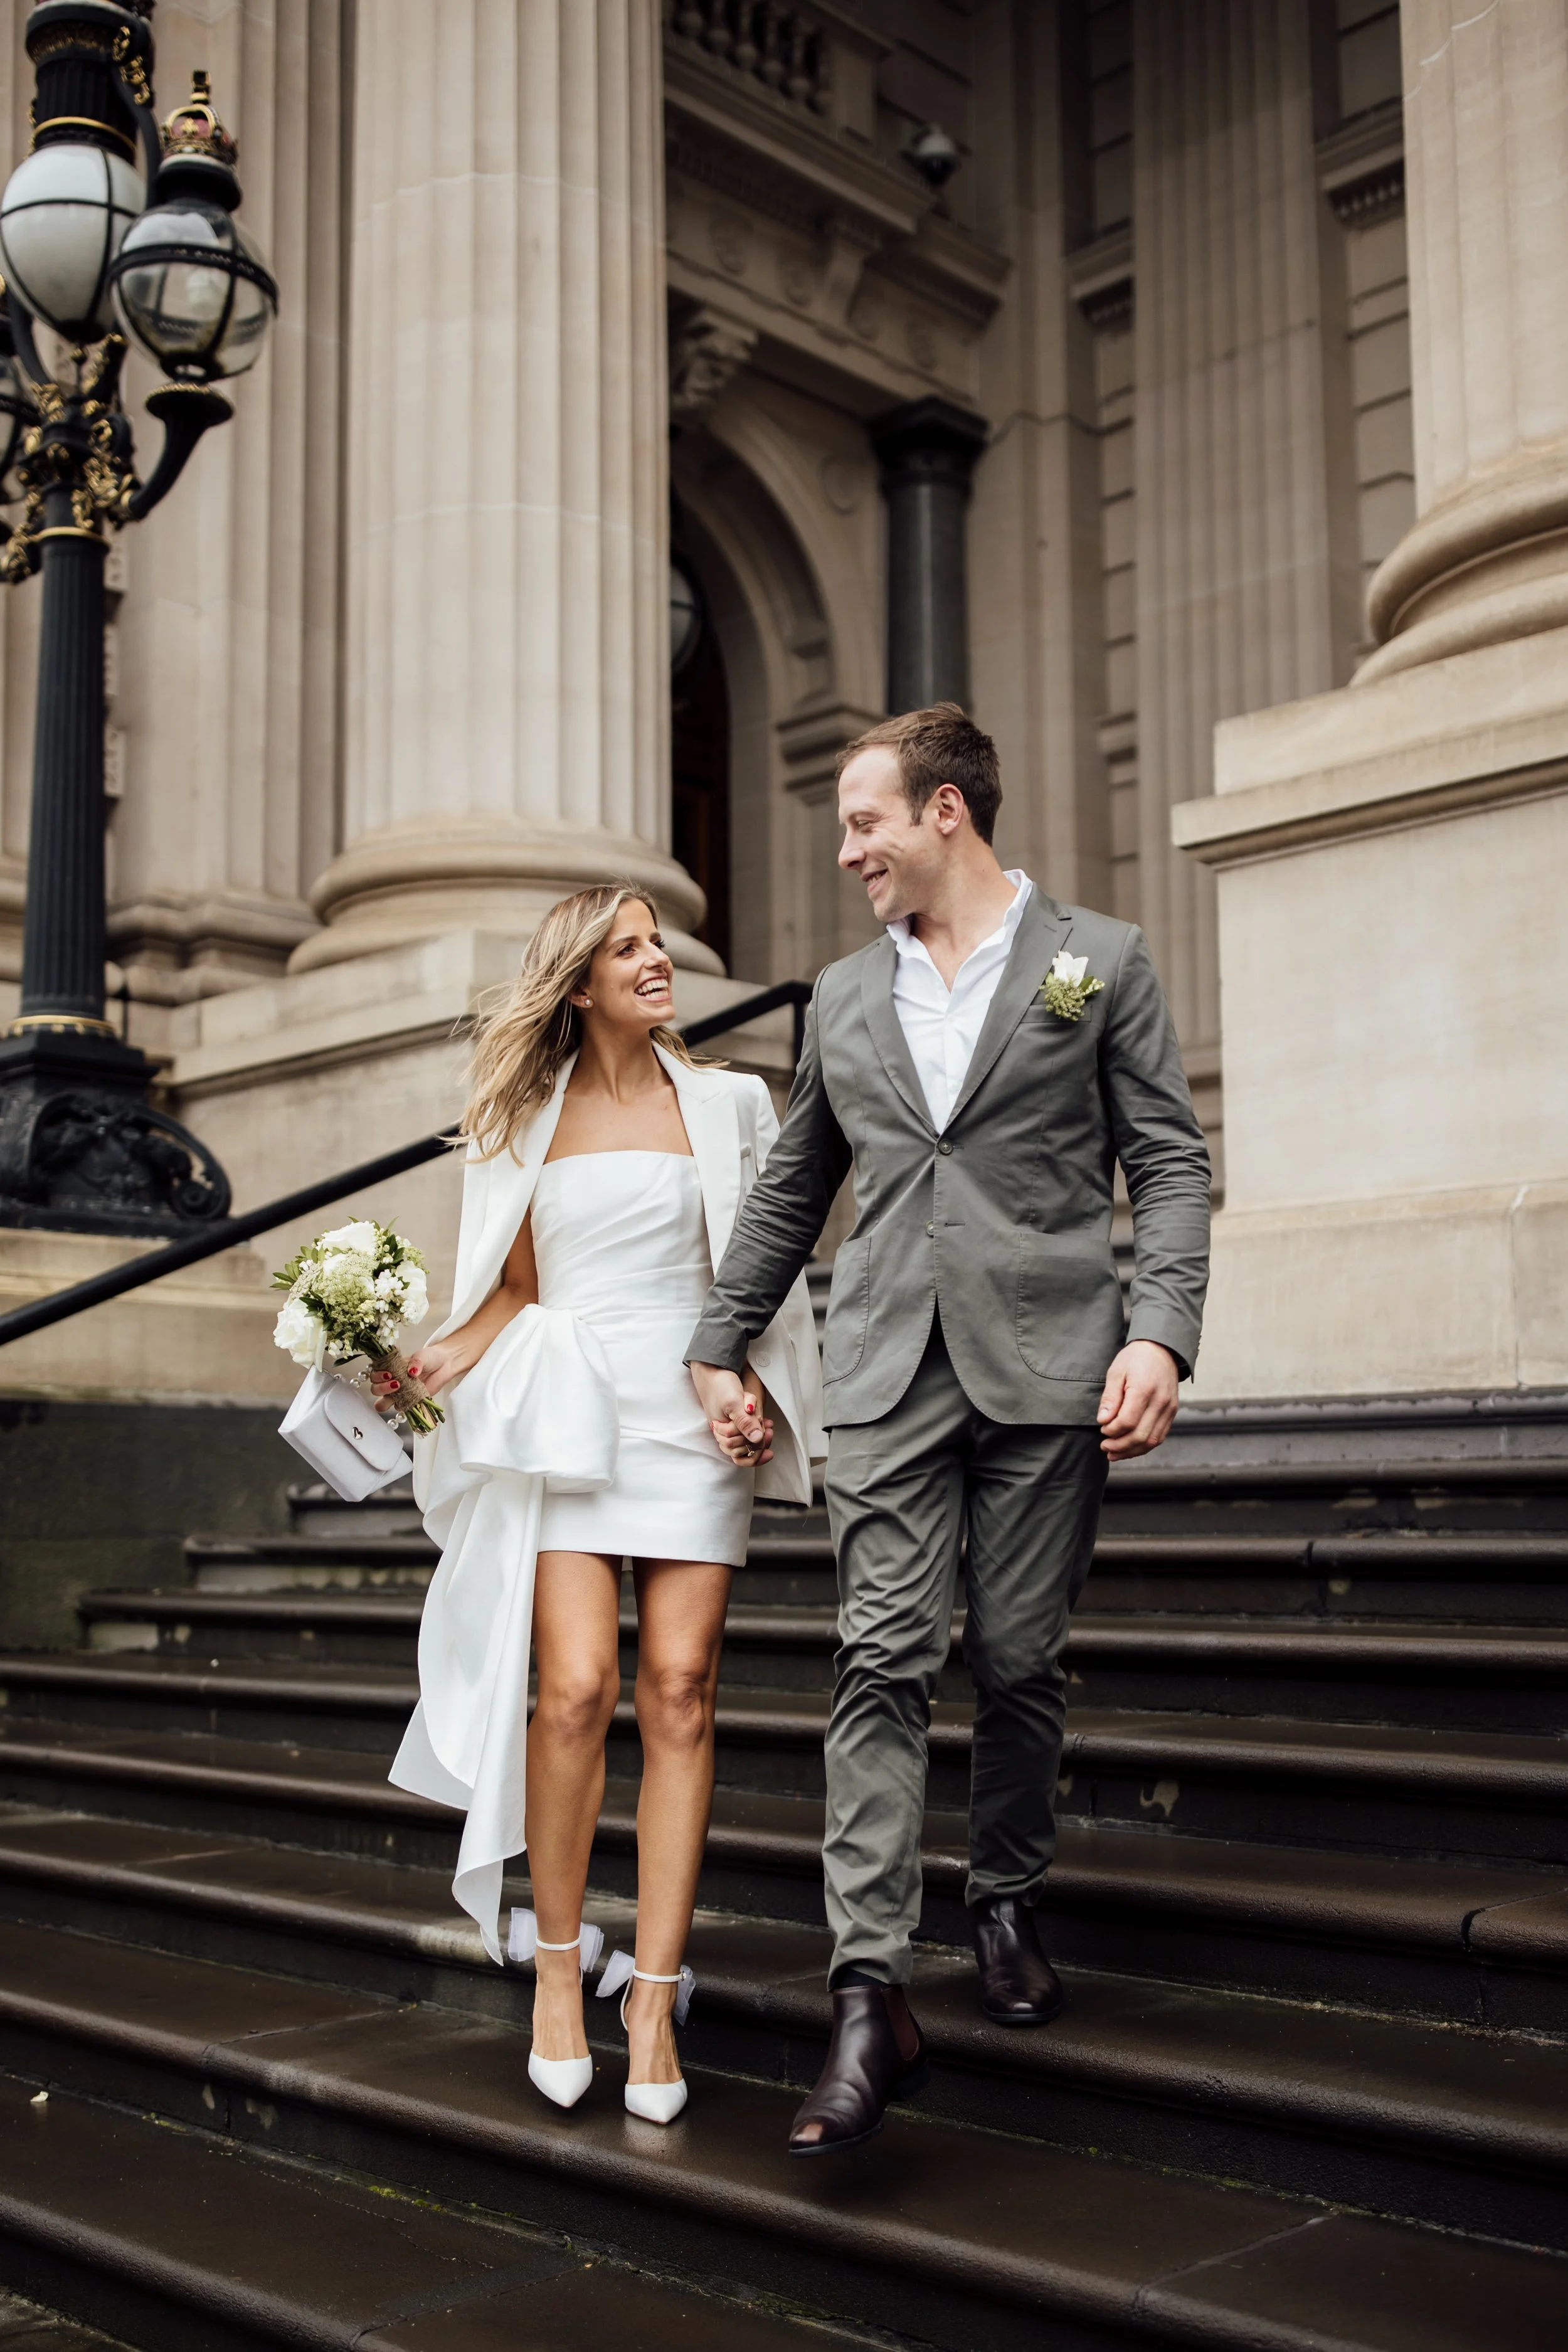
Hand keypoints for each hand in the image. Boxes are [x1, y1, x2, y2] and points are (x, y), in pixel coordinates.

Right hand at [371, 1337, 465, 1415]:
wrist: (444, 1364)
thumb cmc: (429, 1358)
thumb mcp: (422, 1356)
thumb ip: (415, 1362)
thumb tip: (411, 1372)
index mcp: (390, 1368)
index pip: (374, 1375)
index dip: (377, 1376)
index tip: (389, 1373)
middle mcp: (391, 1381)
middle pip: (375, 1390)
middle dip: (382, 1388)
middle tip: (396, 1384)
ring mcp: (399, 1393)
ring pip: (382, 1403)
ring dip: (387, 1401)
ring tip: (400, 1393)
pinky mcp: (409, 1402)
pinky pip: (400, 1409)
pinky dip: (403, 1406)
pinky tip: (411, 1400)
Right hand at [691, 1360, 772, 1466]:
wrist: (713, 1368)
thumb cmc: (720, 1385)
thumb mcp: (733, 1403)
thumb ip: (745, 1422)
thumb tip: (757, 1439)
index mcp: (720, 1432)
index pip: (739, 1453)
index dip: (754, 1449)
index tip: (767, 1436)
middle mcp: (724, 1433)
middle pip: (744, 1450)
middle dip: (759, 1441)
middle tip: (770, 1431)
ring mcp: (729, 1426)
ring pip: (747, 1442)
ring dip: (760, 1434)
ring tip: (768, 1426)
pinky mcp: (735, 1419)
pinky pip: (748, 1431)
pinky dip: (758, 1428)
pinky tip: (766, 1423)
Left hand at [1096, 1340, 1179, 1459]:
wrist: (1161, 1350)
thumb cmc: (1136, 1359)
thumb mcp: (1116, 1372)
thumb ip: (1110, 1397)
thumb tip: (1103, 1420)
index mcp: (1144, 1389)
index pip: (1127, 1421)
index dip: (1111, 1431)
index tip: (1102, 1428)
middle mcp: (1160, 1402)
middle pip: (1140, 1436)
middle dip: (1119, 1446)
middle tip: (1104, 1446)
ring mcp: (1169, 1409)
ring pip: (1151, 1441)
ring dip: (1131, 1451)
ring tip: (1114, 1453)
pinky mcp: (1172, 1413)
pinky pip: (1159, 1436)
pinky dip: (1143, 1446)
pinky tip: (1130, 1447)